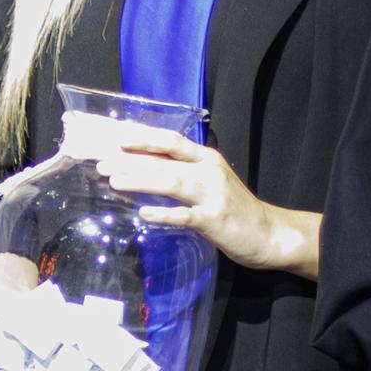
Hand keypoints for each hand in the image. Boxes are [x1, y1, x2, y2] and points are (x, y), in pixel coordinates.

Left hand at [104, 132, 314, 275]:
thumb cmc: (234, 208)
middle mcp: (209, 172)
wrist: (269, 233)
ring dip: (140, 180)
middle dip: (131, 160)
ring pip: (171, 182)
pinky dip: (163, 214)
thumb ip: (183, 172)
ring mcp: (212, 196)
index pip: (171, 141)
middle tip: (101, 163)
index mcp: (207, 158)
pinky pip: (184, 215)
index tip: (115, 138)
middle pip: (165, 160)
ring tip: (114, 181)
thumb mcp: (210, 181)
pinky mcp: (214, 220)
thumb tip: (143, 167)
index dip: (143, 138)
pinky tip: (143, 213)